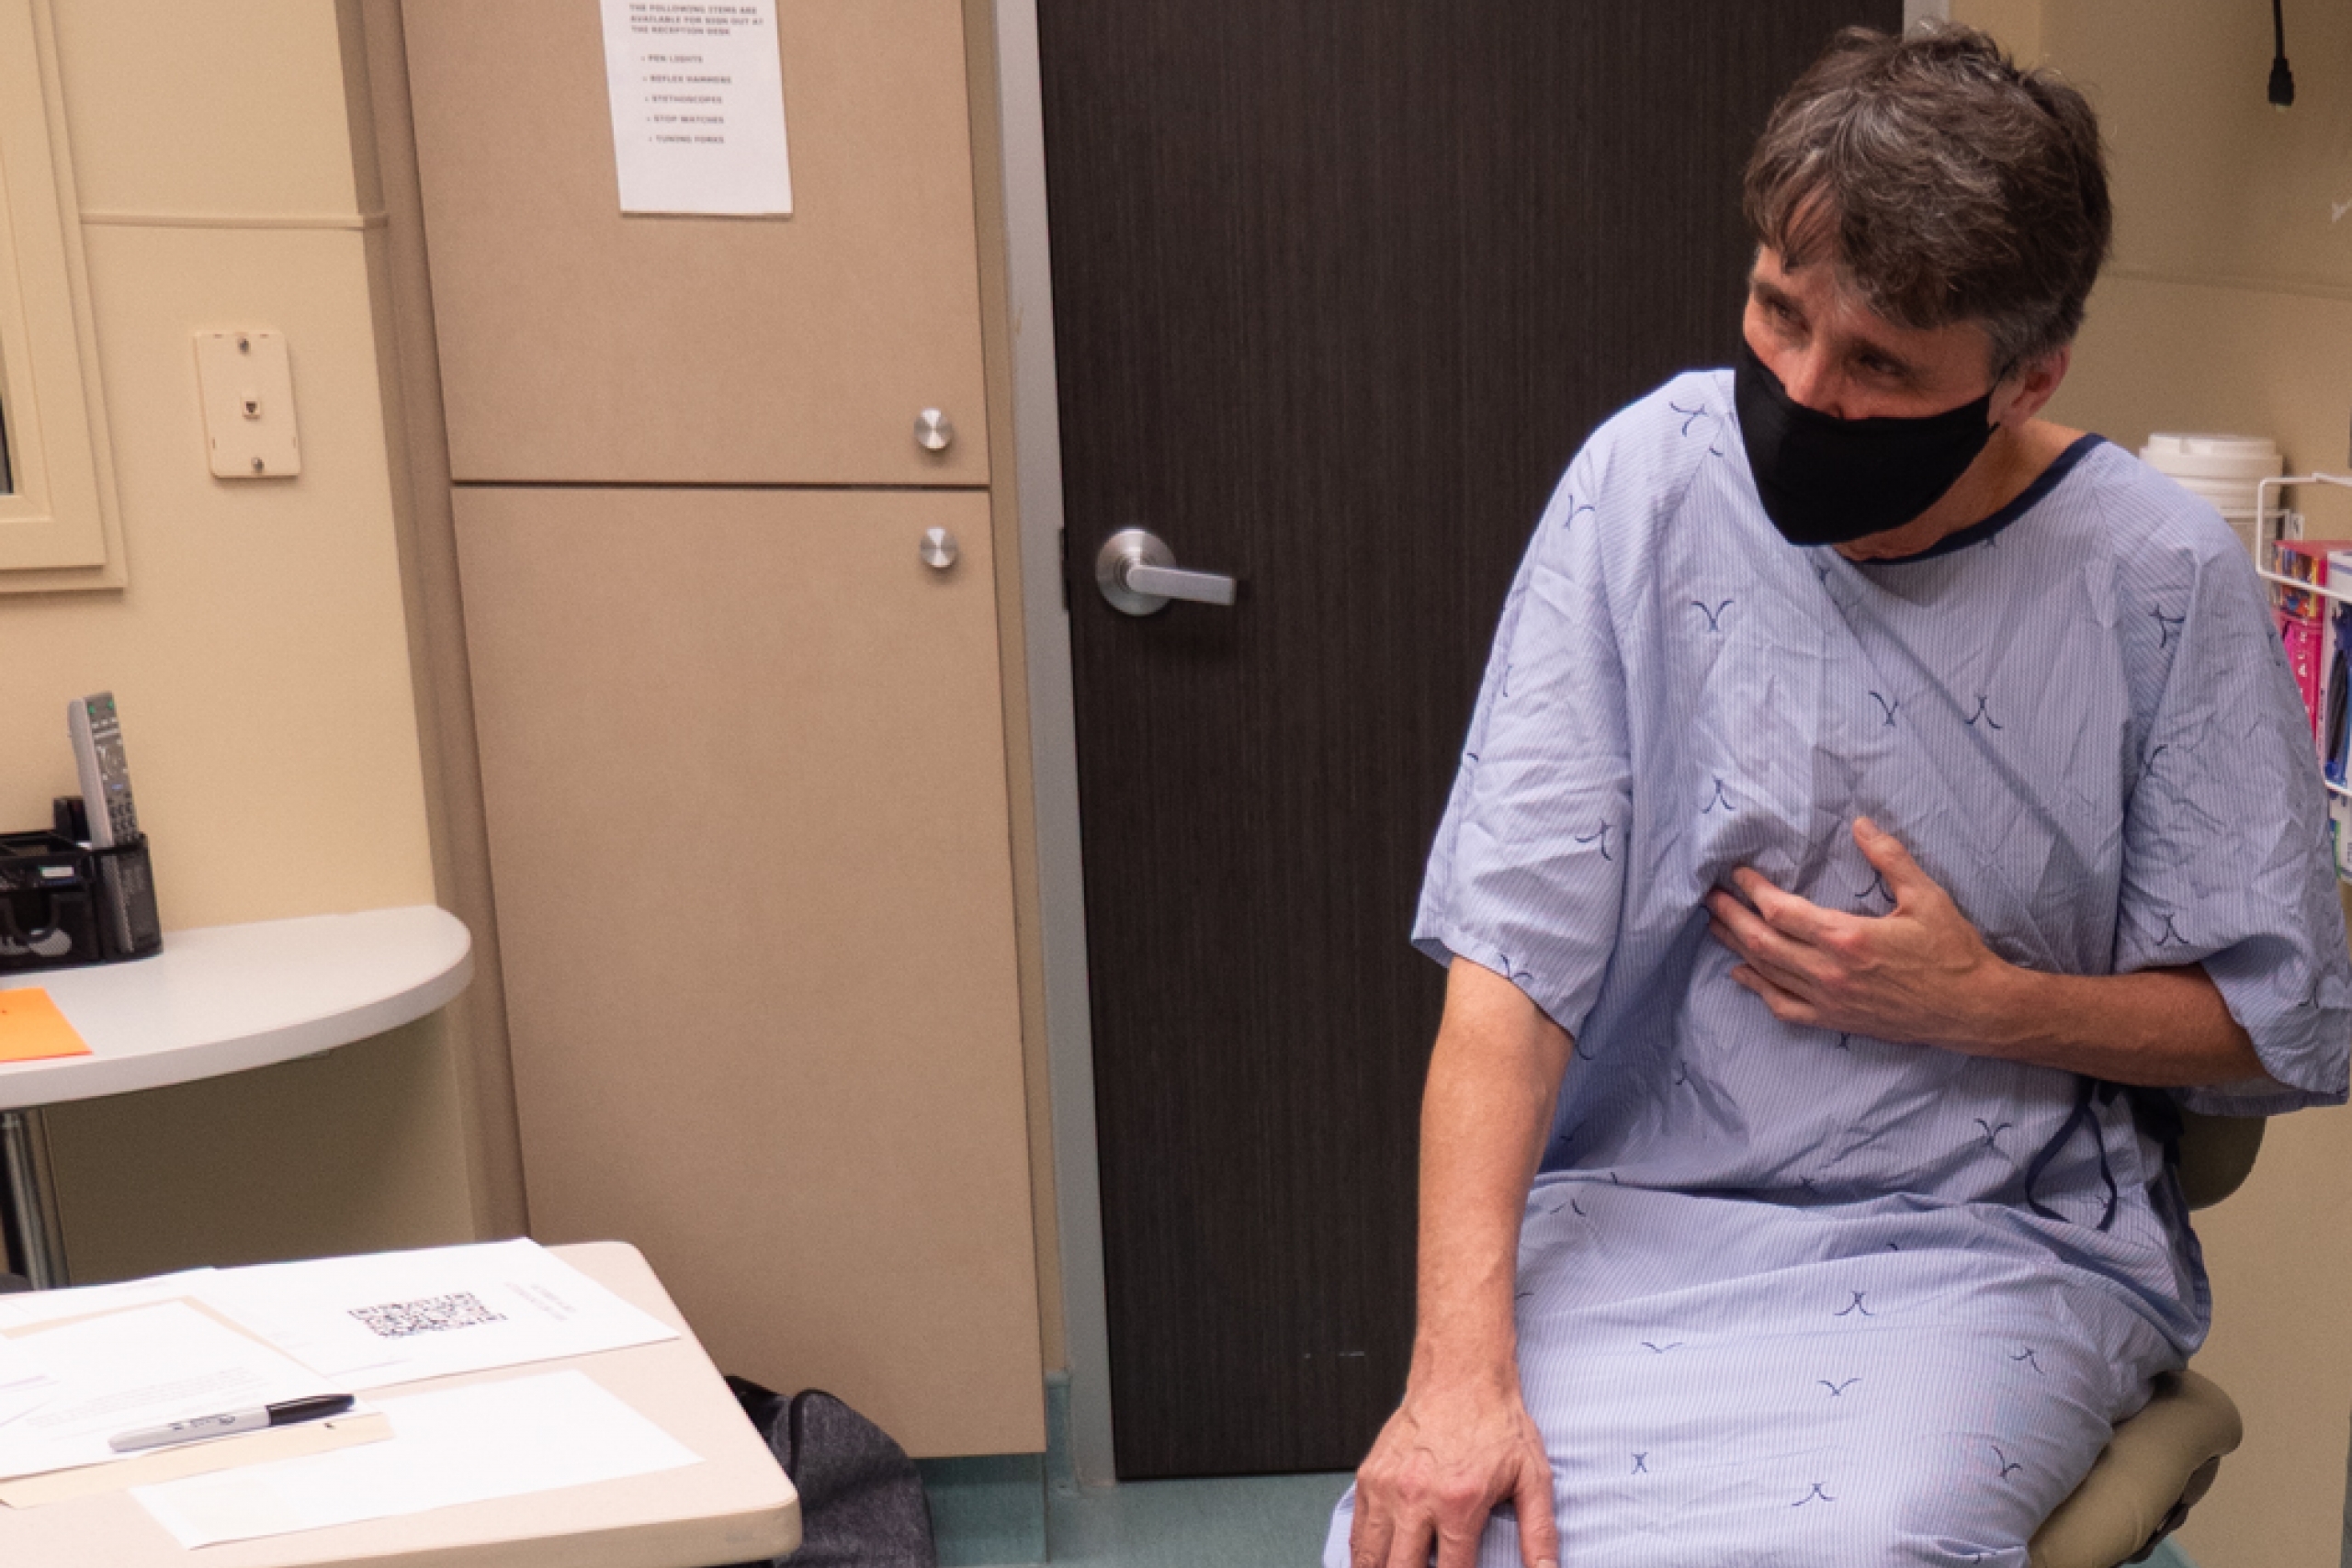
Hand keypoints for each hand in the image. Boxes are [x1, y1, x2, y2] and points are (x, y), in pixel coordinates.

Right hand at [1350, 1371, 1557, 1567]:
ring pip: (1369, 1559)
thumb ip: (1539, 1534)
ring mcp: (1387, 1488)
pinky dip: (1363, 1555)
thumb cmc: (1496, 1422)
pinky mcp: (1369, 1476)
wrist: (1461, 1375)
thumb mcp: (1532, 1478)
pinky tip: (1377, 1563)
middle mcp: (1416, 1498)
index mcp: (1459, 1504)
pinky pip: (1356, 1531)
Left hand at [1704, 817, 2014, 1050]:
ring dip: (1736, 947)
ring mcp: (1829, 1001)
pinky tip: (1742, 974)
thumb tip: (1860, 823)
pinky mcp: (1835, 1021)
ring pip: (1766, 972)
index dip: (1752, 890)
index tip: (1738, 873)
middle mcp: (1829, 972)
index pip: (1780, 911)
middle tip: (1710, 896)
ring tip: (1716, 925)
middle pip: (1761, 941)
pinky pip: (1783, 1007)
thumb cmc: (1952, 952)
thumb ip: (1890, 858)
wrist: (1972, 1009)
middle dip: (1731, 916)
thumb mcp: (1926, 896)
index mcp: (1847, 937)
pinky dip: (1757, 989)